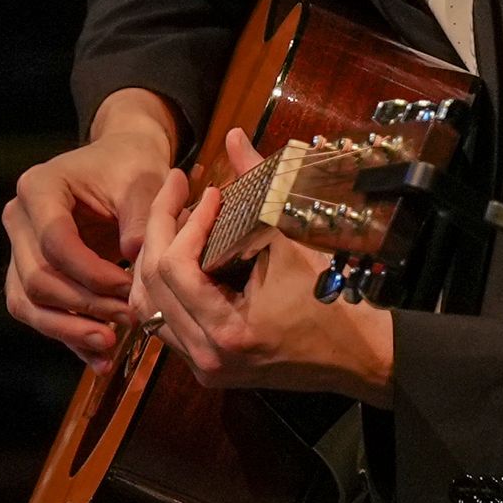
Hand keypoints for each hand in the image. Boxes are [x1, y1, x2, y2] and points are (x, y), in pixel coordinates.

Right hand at [3, 92, 179, 362]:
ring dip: (69, 330)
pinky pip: (37, 313)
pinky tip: (100, 359)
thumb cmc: (130, 169)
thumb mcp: (144, 183)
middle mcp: (18, 218)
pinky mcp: (26, 274)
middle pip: (37, 278)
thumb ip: (143, 216)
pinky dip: (67, 337)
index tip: (129, 289)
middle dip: (84, 306)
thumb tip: (136, 254)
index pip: (55, 242)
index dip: (91, 274)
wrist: (118, 167)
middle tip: (129, 319)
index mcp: (38, 187)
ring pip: (27, 303)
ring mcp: (17, 248)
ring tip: (110, 346)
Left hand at [131, 129, 395, 404]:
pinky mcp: (205, 366)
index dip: (185, 222)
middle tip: (176, 192)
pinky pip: (163, 323)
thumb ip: (260, 186)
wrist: (356, 355)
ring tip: (175, 221)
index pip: (175, 269)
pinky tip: (181, 254)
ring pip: (146, 308)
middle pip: (150, 286)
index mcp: (228, 331)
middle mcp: (206, 356)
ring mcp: (203, 366)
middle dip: (159, 230)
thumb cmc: (333, 301)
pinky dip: (163, 286)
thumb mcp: (294, 242)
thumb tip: (233, 136)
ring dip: (154, 259)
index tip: (210, 194)